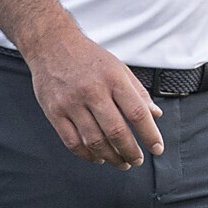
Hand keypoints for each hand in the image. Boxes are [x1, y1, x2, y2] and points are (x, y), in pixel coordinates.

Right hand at [25, 25, 162, 167]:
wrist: (51, 44)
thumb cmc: (89, 57)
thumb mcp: (118, 67)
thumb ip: (138, 92)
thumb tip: (156, 115)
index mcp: (113, 78)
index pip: (137, 113)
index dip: (149, 134)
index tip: (157, 149)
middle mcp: (92, 91)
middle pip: (116, 131)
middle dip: (130, 152)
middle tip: (137, 161)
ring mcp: (71, 103)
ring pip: (95, 141)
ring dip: (111, 157)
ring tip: (121, 163)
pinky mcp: (54, 112)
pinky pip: (72, 142)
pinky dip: (88, 155)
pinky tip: (98, 158)